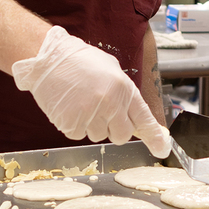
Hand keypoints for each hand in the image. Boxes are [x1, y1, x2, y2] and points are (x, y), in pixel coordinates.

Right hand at [12, 26, 170, 157]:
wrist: (47, 58)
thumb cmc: (78, 60)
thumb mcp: (110, 69)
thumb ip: (124, 93)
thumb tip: (136, 118)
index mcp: (122, 89)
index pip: (144, 119)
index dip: (154, 137)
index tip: (161, 149)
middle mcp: (109, 104)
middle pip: (122, 135)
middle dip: (115, 130)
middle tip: (102, 114)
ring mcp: (89, 115)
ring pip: (99, 136)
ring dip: (92, 126)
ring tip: (81, 103)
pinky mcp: (70, 123)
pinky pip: (78, 135)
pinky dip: (74, 125)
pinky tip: (69, 107)